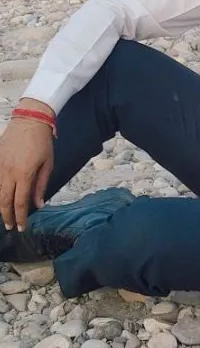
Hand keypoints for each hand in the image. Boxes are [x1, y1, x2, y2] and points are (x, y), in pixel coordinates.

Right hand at [0, 100, 54, 231]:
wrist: (29, 120)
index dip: (21, 218)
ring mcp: (0, 165)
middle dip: (7, 216)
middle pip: (4, 200)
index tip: (22, 227)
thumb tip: (39, 204)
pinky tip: (2, 196)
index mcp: (24, 174)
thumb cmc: (42, 141)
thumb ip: (41, 185)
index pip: (20, 203)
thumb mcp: (47, 164)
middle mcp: (9, 172)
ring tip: (6, 215)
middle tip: (10, 226)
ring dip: (1, 204)